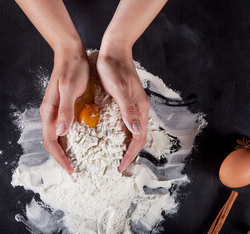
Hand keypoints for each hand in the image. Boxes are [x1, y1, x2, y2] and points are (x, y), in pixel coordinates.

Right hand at [40, 47, 89, 173]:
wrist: (71, 54)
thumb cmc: (72, 70)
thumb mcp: (71, 89)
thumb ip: (65, 110)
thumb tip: (60, 132)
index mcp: (49, 111)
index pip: (51, 141)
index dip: (60, 158)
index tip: (71, 170)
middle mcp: (50, 114)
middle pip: (52, 143)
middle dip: (61, 159)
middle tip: (74, 172)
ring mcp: (55, 111)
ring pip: (56, 137)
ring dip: (64, 151)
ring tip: (75, 162)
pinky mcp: (62, 108)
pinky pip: (63, 129)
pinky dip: (69, 140)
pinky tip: (79, 144)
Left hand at [97, 40, 149, 172]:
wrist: (114, 50)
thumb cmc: (114, 68)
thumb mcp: (119, 89)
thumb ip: (128, 109)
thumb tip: (136, 131)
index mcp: (140, 108)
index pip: (139, 138)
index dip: (130, 154)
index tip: (120, 166)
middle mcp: (139, 109)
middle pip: (137, 137)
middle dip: (128, 153)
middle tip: (116, 166)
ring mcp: (132, 105)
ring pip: (131, 131)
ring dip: (124, 145)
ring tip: (113, 156)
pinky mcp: (124, 102)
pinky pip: (124, 123)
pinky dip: (119, 134)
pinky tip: (109, 137)